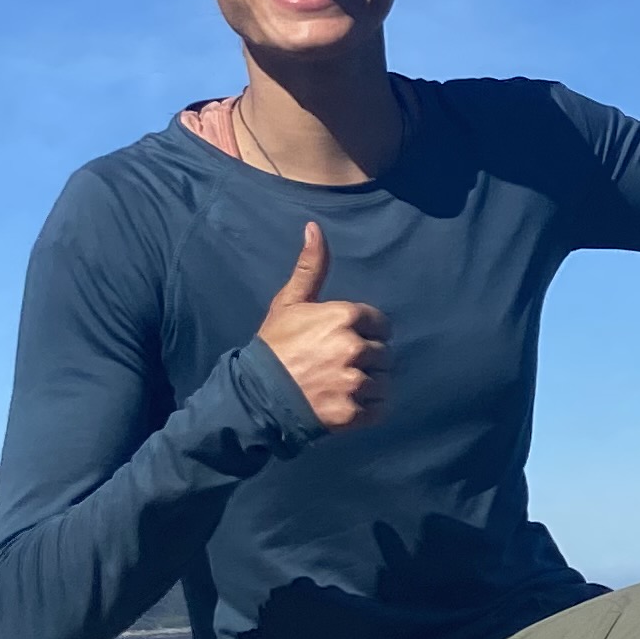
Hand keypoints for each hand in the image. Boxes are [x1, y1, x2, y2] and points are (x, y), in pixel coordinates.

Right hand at [258, 223, 388, 429]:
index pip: (381, 324)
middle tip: (340, 366)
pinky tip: (347, 403)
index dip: (366, 332)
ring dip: (370, 385)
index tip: (344, 342)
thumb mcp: (290, 302)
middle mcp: (354, 347)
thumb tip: (314, 226)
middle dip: (368, 359)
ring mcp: (354, 382)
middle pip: (384, 353)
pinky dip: (369, 409)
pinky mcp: (353, 412)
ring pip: (385, 381)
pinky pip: (380, 408)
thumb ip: (311, 266)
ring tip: (343, 386)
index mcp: (345, 316)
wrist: (254, 396)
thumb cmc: (274, 346)